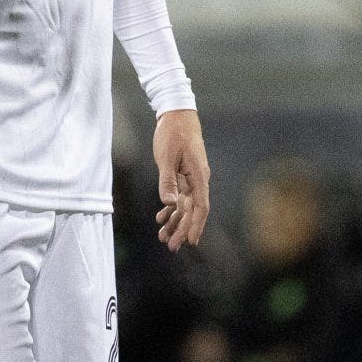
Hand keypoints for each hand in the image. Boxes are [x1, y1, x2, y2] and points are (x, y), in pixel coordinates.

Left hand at [153, 107, 211, 250]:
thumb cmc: (173, 134)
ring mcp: (191, 178)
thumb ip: (168, 181)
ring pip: (185, 206)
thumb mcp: (166, 157)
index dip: (196, 226)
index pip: (200, 207)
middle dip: (182, 230)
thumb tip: (170, 203)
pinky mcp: (184, 175)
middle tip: (171, 247)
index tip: (190, 242)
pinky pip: (180, 197)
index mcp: (198, 176)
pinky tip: (162, 218)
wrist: (177, 115)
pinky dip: (172, 209)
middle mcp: (198, 180)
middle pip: (192, 211)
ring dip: (176, 222)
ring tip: (163, 237)